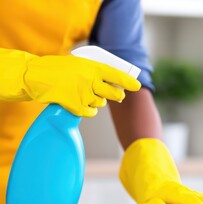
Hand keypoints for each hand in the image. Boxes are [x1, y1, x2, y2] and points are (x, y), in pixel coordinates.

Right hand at [24, 55, 140, 116]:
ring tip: (84, 94)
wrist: (35, 76)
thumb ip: (95, 71)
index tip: (137, 86)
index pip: (116, 75)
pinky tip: (82, 104)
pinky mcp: (75, 106)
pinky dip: (89, 110)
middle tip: (116, 95)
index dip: (128, 81)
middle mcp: (90, 80)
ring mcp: (83, 94)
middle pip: (113, 94)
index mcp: (92, 66)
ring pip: (101, 103)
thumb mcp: (78, 63)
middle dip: (116, 95)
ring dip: (97, 101)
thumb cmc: (57, 68)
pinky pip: (91, 112)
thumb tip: (113, 81)